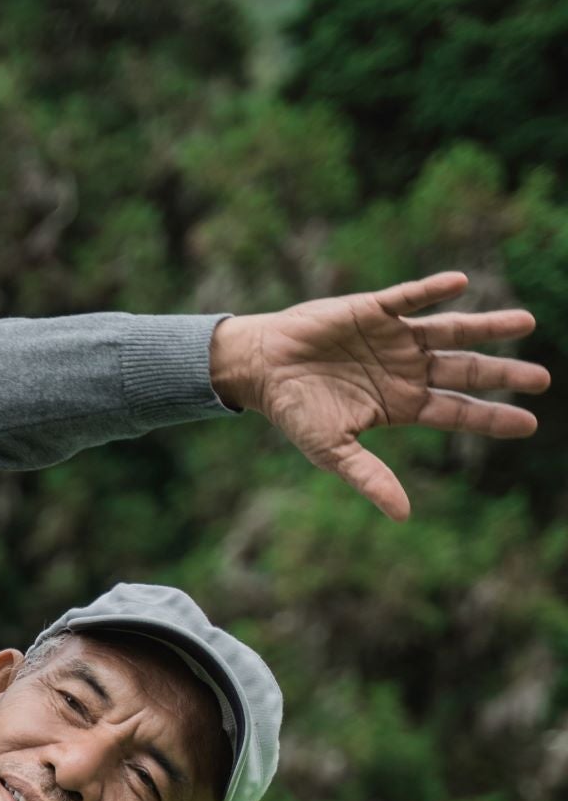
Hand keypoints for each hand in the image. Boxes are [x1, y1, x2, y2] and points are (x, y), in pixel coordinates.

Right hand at [209, 271, 546, 519]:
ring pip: (451, 331)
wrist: (261, 370)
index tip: (529, 424)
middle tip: (542, 380)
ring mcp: (394, 338)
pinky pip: (409, 298)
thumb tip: (404, 516)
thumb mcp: (333, 451)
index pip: (456, 411)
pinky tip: (460, 285)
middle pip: (465, 370)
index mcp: (400, 403)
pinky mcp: (374, 310)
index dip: (491, 417)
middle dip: (503, 374)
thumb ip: (370, 477)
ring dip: (487, 327)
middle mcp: (406, 369)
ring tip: (526, 324)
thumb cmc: (294, 412)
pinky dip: (433, 291)